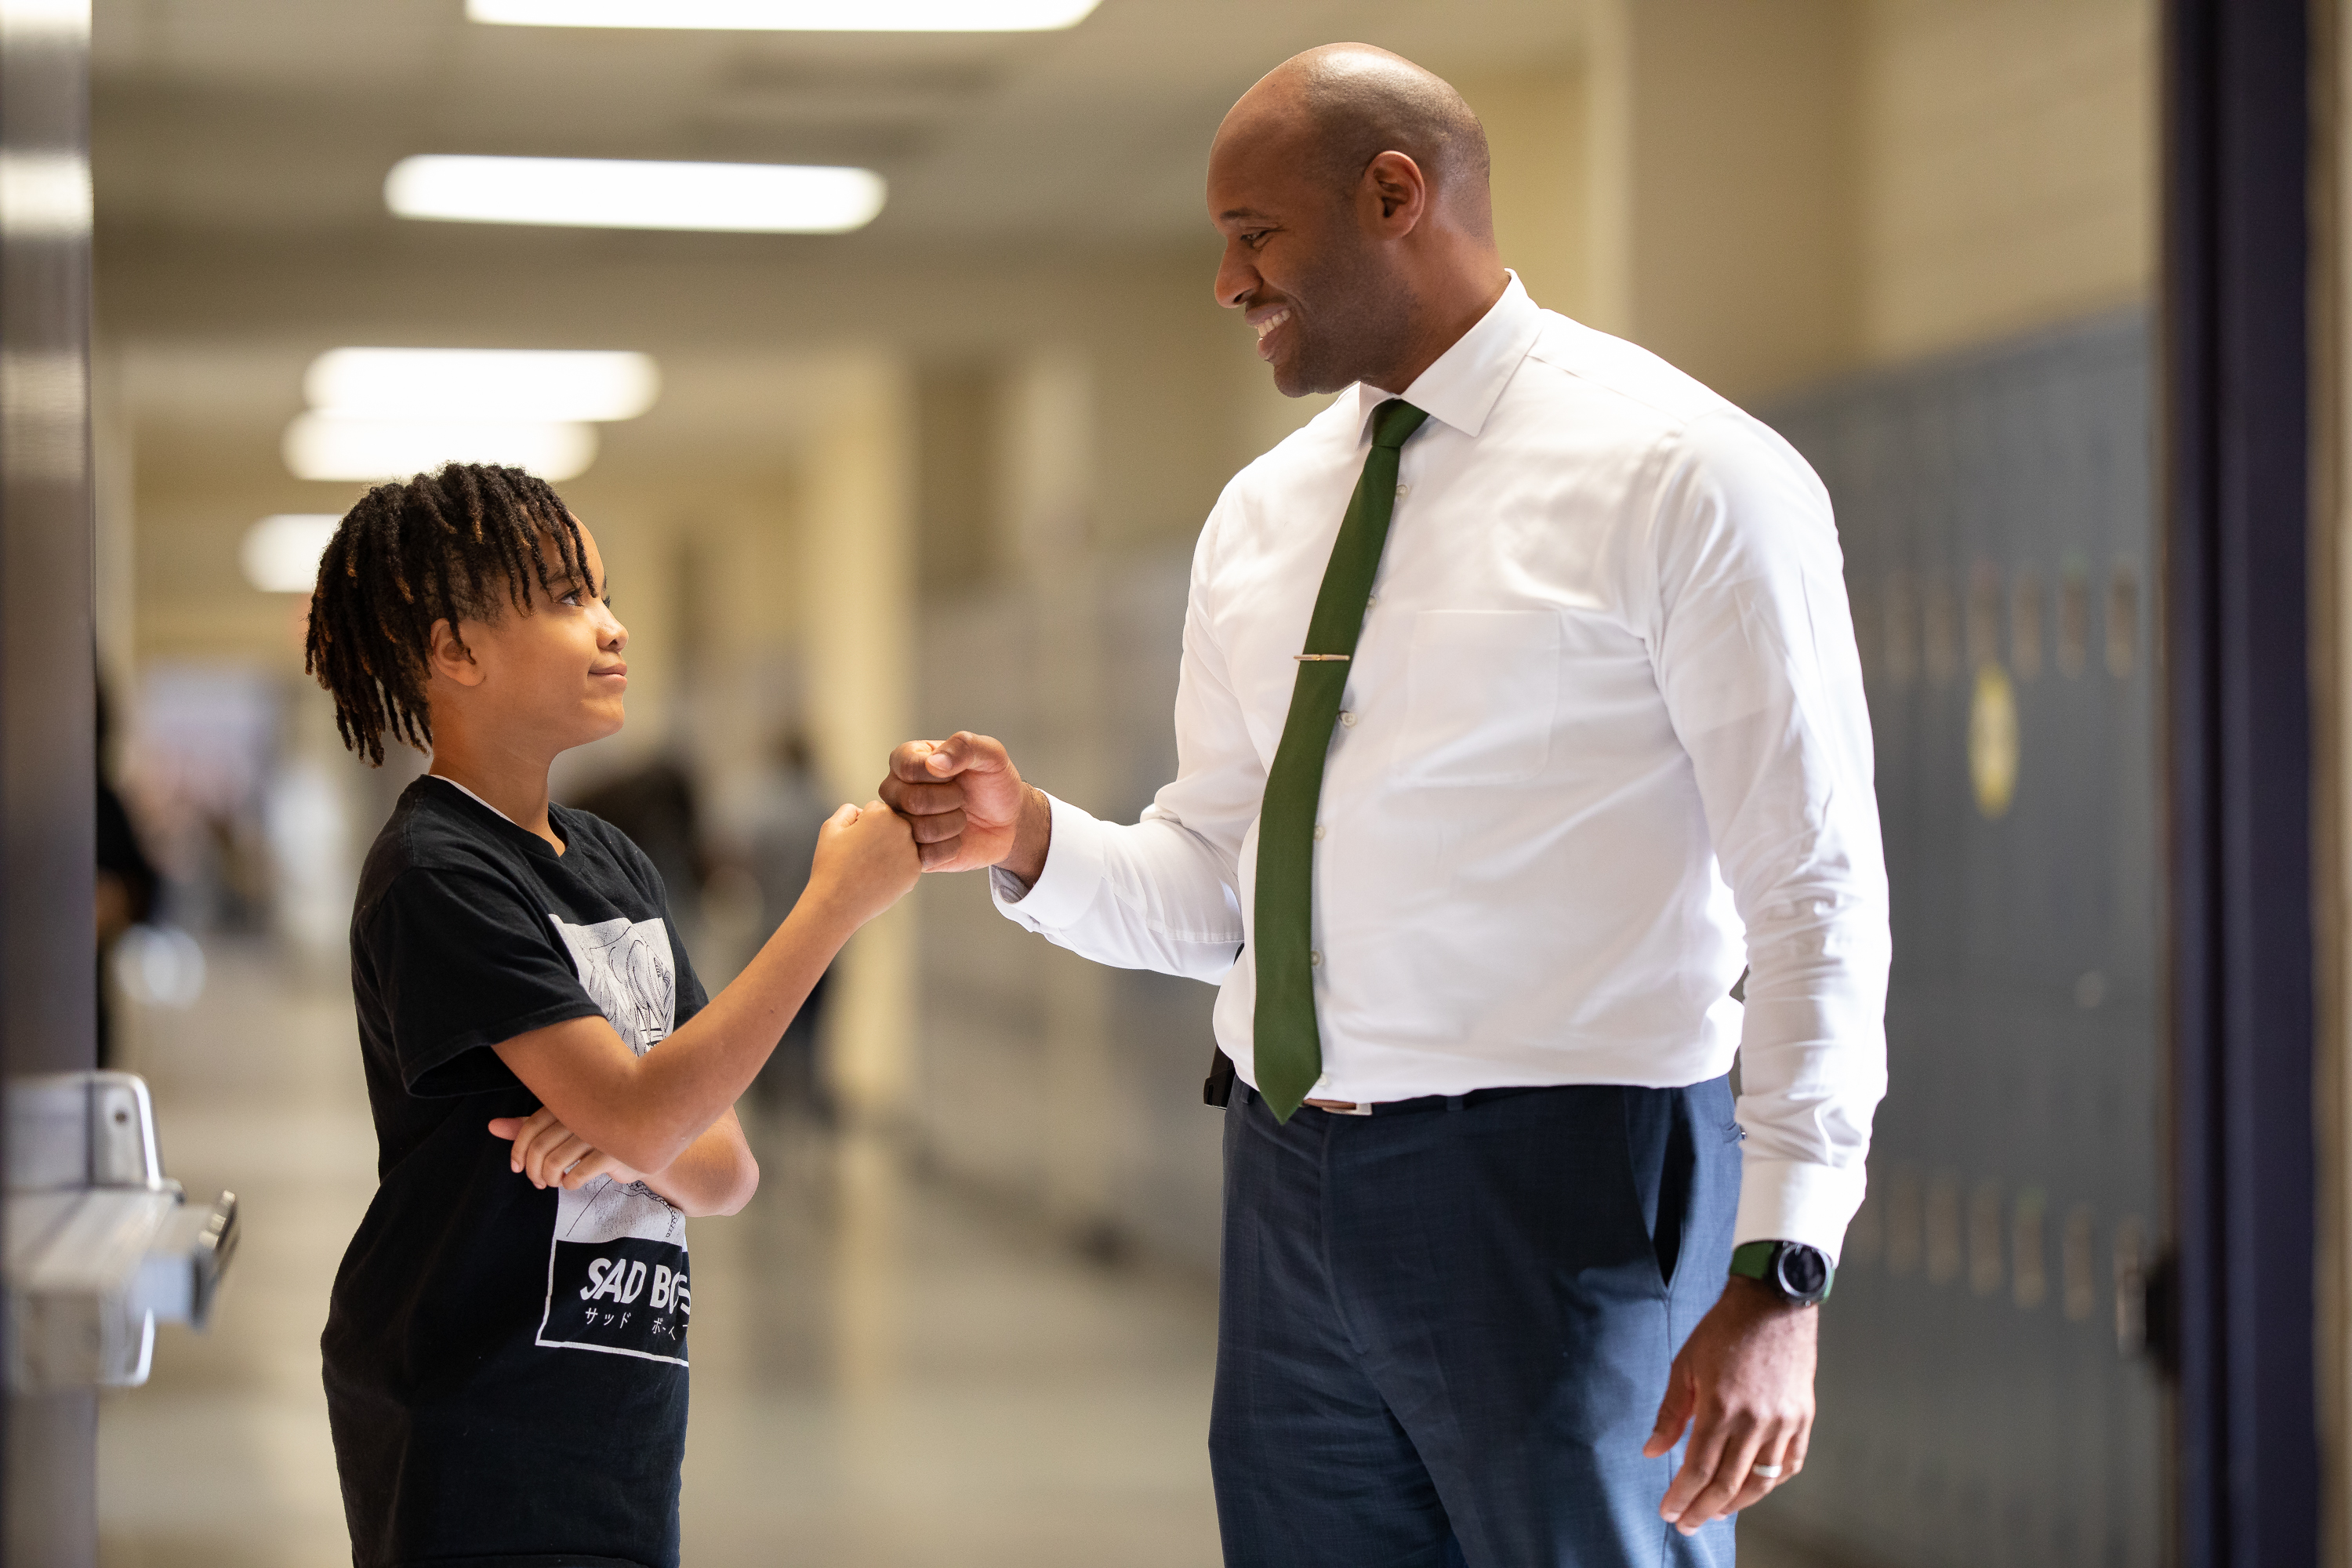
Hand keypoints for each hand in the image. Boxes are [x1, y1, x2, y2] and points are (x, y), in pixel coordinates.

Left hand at [489, 1105, 644, 1190]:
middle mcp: (583, 1112)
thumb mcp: (561, 1128)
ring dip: (549, 1179)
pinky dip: (568, 1184)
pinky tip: (572, 1182)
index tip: (517, 1167)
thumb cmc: (598, 1134)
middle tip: (537, 1181)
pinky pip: (576, 1175)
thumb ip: (528, 1127)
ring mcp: (600, 1131)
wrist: (644, 1143)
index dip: (518, 1151)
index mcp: (569, 1102)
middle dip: (533, 1171)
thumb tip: (491, 1126)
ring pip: (555, 1163)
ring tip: (554, 1182)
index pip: (530, 1127)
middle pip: (540, 1148)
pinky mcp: (614, 1152)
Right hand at [804, 799, 921, 925]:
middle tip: (863, 854)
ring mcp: (913, 851)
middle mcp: (903, 828)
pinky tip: (879, 877)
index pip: (877, 809)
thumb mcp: (831, 827)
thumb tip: (866, 811)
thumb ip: (850, 809)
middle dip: (881, 834)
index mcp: (882, 813)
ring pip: (903, 843)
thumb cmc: (831, 864)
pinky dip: (896, 868)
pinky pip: (907, 862)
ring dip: (891, 850)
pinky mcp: (916, 872)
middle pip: (894, 824)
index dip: (862, 824)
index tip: (854, 840)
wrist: (837, 904)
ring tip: (870, 866)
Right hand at [879, 732, 1049, 877]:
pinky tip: (957, 838)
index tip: (958, 774)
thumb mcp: (990, 754)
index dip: (941, 776)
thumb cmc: (993, 782)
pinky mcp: (912, 853)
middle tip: (962, 798)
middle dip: (951, 800)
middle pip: (911, 801)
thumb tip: (934, 762)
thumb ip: (964, 746)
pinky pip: (925, 856)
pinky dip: (951, 848)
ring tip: (960, 817)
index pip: (907, 767)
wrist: (1008, 819)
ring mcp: (901, 823)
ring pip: (918, 830)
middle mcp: (895, 791)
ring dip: (953, 825)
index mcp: (906, 759)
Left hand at [1644, 1276, 1816, 1533]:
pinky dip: (1770, 1483)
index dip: (1681, 1497)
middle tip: (1687, 1523)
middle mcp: (1755, 1421)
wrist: (1773, 1303)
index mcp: (1720, 1407)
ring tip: (1715, 1512)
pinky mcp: (1803, 1417)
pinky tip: (1753, 1488)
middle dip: (1702, 1510)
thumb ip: (1670, 1414)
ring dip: (1735, 1504)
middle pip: (1727, 1484)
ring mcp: (1783, 1422)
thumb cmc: (1724, 1329)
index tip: (1668, 1512)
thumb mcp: (1685, 1365)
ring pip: (1760, 1482)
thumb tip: (1653, 1452)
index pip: (1697, 1469)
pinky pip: (1789, 1465)